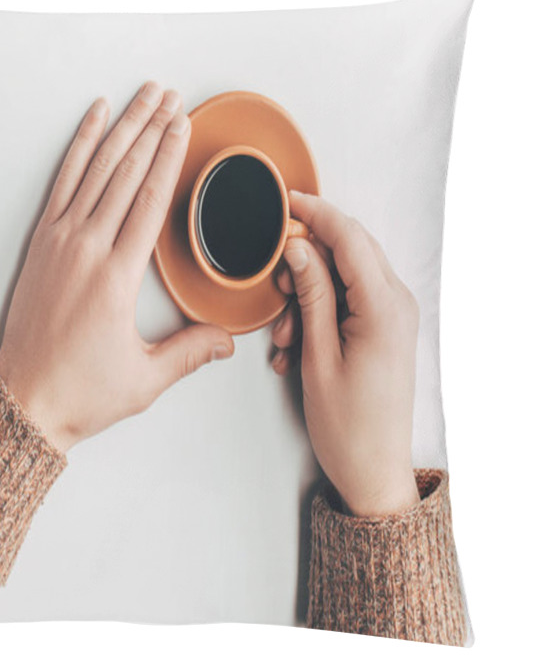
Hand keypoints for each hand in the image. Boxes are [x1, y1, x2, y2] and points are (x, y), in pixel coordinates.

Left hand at [0, 83, 233, 452]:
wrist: (24, 400)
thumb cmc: (82, 391)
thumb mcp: (146, 379)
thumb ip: (191, 352)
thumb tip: (230, 340)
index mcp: (117, 277)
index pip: (150, 200)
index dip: (169, 157)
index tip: (184, 124)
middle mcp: (86, 249)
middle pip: (125, 173)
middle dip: (151, 128)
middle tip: (170, 96)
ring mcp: (60, 241)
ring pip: (95, 170)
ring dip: (120, 129)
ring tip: (141, 97)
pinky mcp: (42, 244)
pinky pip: (62, 183)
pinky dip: (78, 148)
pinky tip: (92, 121)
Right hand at [271, 192, 420, 516]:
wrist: (373, 470)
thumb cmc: (348, 424)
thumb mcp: (317, 356)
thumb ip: (311, 295)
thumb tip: (297, 248)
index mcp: (384, 307)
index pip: (349, 238)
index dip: (316, 213)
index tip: (286, 200)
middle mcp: (396, 304)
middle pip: (349, 250)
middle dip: (306, 258)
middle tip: (275, 284)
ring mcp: (393, 316)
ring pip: (344, 276)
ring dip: (307, 293)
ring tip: (284, 335)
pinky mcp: (384, 328)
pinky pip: (348, 299)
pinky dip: (319, 310)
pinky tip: (295, 343)